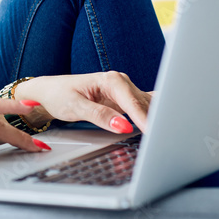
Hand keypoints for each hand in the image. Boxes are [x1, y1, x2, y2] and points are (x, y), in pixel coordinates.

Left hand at [13, 72, 152, 133]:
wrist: (50, 91)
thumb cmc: (59, 95)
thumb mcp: (75, 107)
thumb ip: (100, 115)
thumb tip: (123, 125)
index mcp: (111, 80)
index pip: (133, 103)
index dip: (145, 119)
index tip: (154, 132)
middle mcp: (121, 82)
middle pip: (143, 105)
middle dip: (155, 120)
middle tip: (165, 139)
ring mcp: (124, 91)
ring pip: (146, 107)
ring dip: (155, 119)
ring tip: (167, 136)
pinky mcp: (124, 100)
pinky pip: (142, 107)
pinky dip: (151, 116)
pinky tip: (163, 123)